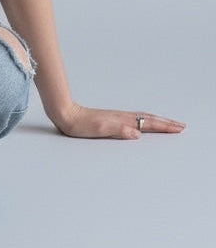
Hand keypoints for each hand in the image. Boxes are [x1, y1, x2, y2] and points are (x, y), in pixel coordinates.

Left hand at [52, 102, 185, 139]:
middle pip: (149, 119)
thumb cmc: (80, 124)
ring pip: (143, 118)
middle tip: (181, 126)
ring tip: (168, 124)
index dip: (164, 126)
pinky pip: (135, 119)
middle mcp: (122, 117)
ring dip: (157, 121)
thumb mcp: (99, 129)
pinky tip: (143, 123)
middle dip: (166, 123)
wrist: (66, 114)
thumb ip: (118, 130)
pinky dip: (145, 121)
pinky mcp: (112, 118)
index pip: (148, 123)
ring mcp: (117, 117)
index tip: (179, 128)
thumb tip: (137, 133)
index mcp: (122, 120)